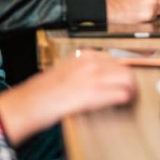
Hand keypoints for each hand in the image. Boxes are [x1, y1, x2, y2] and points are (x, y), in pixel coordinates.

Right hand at [0, 51, 136, 145]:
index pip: (113, 59)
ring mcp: (91, 78)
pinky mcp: (92, 94)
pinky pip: (120, 94)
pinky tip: (123, 103)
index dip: (121, 71)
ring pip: (127, 79)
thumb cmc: (42, 91)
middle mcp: (89, 63)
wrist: (28, 103)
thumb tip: (99, 75)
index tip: (124, 79)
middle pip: (124, 68)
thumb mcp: (64, 70)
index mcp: (83, 56)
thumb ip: (82, 69)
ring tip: (130, 98)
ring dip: (131, 90)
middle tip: (131, 91)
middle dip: (130, 81)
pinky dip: (124, 99)